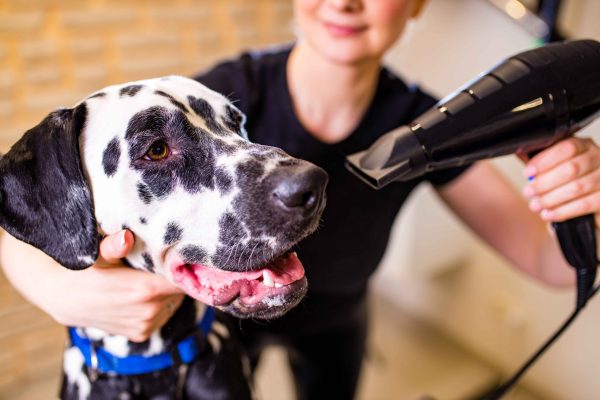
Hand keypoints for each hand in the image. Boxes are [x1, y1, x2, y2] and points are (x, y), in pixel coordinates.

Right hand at [53, 230, 184, 341]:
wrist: (66, 299)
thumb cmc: (86, 270)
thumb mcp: (98, 254)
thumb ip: (115, 246)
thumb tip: (125, 237)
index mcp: (145, 290)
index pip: (183, 279)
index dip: (183, 267)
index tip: (179, 257)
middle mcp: (150, 311)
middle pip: (179, 290)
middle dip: (173, 277)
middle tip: (159, 265)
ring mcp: (146, 325)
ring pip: (172, 302)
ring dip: (166, 292)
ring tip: (147, 280)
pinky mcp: (142, 334)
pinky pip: (162, 315)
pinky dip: (158, 305)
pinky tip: (141, 296)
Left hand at [520, 137, 599, 224]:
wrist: (587, 209)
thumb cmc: (566, 183)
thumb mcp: (553, 168)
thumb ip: (540, 161)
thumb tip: (520, 151)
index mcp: (584, 146)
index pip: (567, 147)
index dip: (545, 160)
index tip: (528, 172)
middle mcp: (598, 159)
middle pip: (571, 168)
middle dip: (545, 182)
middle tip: (528, 192)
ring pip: (577, 188)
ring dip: (550, 198)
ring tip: (535, 205)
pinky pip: (584, 205)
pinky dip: (562, 211)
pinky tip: (548, 214)